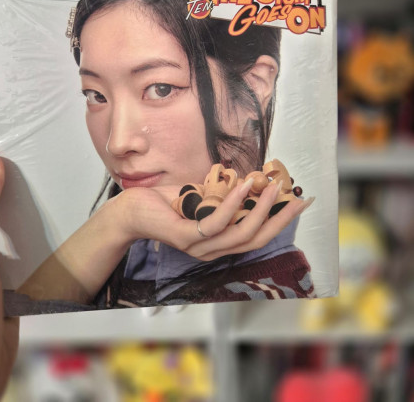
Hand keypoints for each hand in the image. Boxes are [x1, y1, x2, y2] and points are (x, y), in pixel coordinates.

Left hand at [120, 178, 312, 261]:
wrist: (131, 209)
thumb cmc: (166, 203)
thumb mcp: (202, 197)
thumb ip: (224, 196)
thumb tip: (249, 180)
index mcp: (218, 243)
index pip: (256, 236)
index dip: (279, 221)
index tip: (299, 202)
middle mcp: (212, 250)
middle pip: (255, 239)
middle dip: (280, 219)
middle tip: (299, 197)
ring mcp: (199, 246)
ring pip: (239, 233)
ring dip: (260, 208)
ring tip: (274, 186)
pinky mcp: (185, 237)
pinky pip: (216, 222)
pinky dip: (233, 203)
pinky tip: (244, 185)